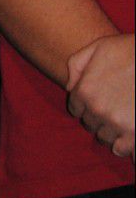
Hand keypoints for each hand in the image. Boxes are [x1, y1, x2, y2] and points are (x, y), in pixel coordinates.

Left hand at [66, 33, 134, 156]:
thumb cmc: (128, 50)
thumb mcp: (97, 47)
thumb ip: (76, 65)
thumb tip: (69, 87)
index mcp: (85, 90)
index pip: (76, 110)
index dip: (86, 105)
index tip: (97, 102)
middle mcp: (97, 110)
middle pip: (90, 125)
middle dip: (98, 118)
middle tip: (111, 110)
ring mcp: (116, 124)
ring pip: (105, 138)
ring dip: (110, 132)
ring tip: (119, 122)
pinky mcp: (134, 134)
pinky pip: (122, 150)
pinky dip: (124, 146)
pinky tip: (128, 136)